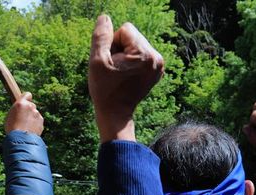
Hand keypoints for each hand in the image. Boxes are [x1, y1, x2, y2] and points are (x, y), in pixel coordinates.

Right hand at [4, 92, 43, 135]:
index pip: (27, 94)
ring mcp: (37, 114)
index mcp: (21, 103)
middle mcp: (31, 107)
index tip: (25, 102)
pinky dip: (35, 125)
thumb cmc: (12, 128)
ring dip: (32, 118)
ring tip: (25, 127)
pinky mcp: (41, 122)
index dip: (26, 98)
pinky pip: (38, 121)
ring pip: (35, 114)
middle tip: (22, 118)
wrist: (21, 139)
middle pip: (31, 105)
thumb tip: (21, 111)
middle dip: (28, 110)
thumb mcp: (10, 116)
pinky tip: (29, 130)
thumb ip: (18, 110)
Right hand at [89, 15, 163, 142]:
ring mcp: (158, 65)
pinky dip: (132, 63)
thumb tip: (104, 18)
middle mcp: (156, 57)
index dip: (112, 44)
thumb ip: (100, 37)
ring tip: (120, 75)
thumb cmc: (104, 90)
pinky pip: (141, 55)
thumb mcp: (97, 62)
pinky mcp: (156, 71)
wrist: (115, 114)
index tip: (111, 63)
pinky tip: (127, 77)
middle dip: (120, 49)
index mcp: (144, 54)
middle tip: (115, 70)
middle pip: (132, 36)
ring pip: (136, 45)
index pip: (125, 29)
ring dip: (125, 56)